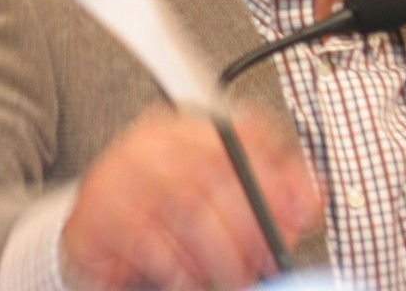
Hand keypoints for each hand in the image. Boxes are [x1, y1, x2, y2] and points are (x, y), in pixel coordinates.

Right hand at [60, 106, 319, 289]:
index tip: (299, 212)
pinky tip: (187, 277)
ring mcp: (117, 171)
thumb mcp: (217, 204)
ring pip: (185, 206)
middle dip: (250, 225)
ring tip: (231, 277)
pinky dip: (177, 265)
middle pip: (213, 173)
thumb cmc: (161, 220)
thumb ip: (266, 196)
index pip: (234, 133)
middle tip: (268, 260)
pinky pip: (147, 236)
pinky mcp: (97, 208)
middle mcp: (148, 143)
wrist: (94, 238)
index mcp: (181, 130)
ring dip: (218, 252)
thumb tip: (311, 194)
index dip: (273, 172)